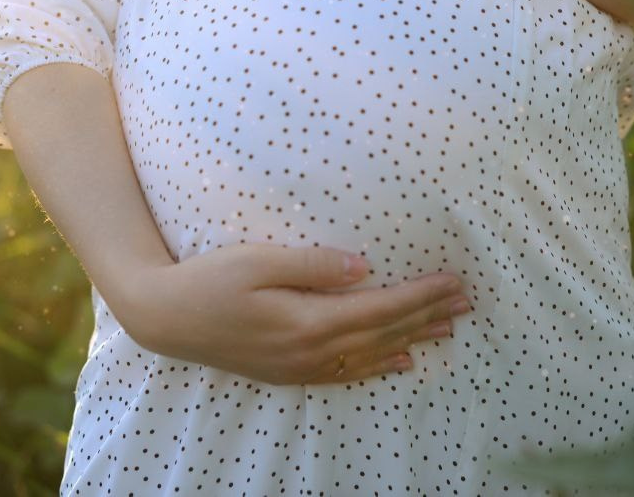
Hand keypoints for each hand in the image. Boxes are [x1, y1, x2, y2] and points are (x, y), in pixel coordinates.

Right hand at [112, 241, 473, 385]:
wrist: (166, 318)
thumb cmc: (209, 279)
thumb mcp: (258, 260)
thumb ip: (313, 265)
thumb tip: (364, 267)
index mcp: (308, 321)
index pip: (380, 308)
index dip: (420, 296)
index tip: (453, 282)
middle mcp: (311, 351)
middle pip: (384, 333)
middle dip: (428, 316)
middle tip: (467, 303)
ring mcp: (301, 366)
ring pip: (371, 355)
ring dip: (412, 340)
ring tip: (447, 330)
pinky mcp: (290, 371)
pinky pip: (347, 373)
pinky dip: (379, 366)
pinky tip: (400, 362)